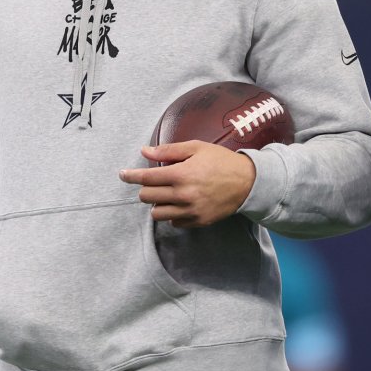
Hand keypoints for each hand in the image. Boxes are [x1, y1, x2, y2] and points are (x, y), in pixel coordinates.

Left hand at [119, 141, 255, 227]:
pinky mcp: (197, 222)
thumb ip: (169, 150)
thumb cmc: (221, 161)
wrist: (248, 182)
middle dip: (147, 188)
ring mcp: (190, 211)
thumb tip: (145, 151)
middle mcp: (183, 195)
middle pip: (147, 197)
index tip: (123, 175)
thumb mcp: (197, 148)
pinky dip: (173, 214)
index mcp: (181, 174)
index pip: (146, 178)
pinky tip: (182, 203)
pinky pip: (173, 223)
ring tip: (169, 194)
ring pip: (157, 213)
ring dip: (158, 203)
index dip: (131, 176)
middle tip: (156, 182)